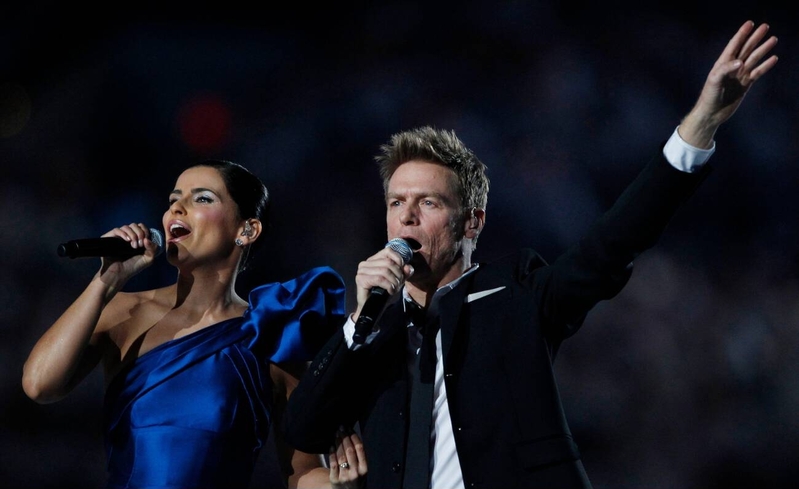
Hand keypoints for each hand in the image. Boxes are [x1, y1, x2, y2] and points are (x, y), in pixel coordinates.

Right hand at [98, 222, 158, 280]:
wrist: (119, 274)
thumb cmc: (133, 267)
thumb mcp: (148, 258)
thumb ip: (153, 248)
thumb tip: (147, 239)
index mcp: (137, 239)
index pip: (142, 227)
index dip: (145, 231)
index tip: (145, 242)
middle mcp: (128, 236)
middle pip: (135, 225)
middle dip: (140, 233)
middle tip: (139, 245)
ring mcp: (118, 237)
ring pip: (126, 227)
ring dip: (133, 235)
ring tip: (133, 246)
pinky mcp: (109, 238)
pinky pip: (116, 230)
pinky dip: (123, 233)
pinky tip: (127, 240)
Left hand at [329, 430, 366, 488]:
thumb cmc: (356, 477)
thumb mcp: (362, 469)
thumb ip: (360, 456)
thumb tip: (353, 435)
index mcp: (364, 469)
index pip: (360, 449)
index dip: (354, 437)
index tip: (349, 428)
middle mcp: (355, 473)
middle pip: (350, 451)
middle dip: (345, 437)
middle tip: (341, 428)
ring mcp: (345, 477)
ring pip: (341, 456)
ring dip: (338, 443)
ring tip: (336, 434)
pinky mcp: (335, 480)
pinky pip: (333, 464)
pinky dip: (332, 454)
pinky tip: (331, 446)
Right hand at [353, 246, 413, 319]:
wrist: (372, 308)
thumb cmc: (383, 293)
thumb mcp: (396, 281)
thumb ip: (403, 273)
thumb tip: (409, 267)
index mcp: (373, 260)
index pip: (388, 251)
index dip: (398, 260)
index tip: (402, 271)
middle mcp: (366, 263)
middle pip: (388, 262)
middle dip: (398, 274)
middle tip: (399, 284)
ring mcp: (362, 271)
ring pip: (385, 271)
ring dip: (394, 281)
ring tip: (394, 288)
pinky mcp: (360, 279)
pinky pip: (379, 279)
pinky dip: (388, 285)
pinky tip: (390, 291)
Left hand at [680, 20, 777, 147]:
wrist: (711, 114)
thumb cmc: (709, 97)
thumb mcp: (714, 82)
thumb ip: (725, 70)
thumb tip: (740, 62)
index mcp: (722, 64)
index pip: (734, 45)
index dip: (741, 34)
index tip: (750, 23)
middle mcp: (732, 68)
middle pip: (746, 49)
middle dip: (755, 38)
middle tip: (765, 26)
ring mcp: (739, 76)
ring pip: (754, 59)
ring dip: (763, 49)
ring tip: (773, 39)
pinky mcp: (745, 84)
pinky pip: (757, 72)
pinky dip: (765, 66)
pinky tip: (773, 59)